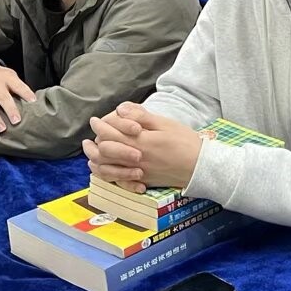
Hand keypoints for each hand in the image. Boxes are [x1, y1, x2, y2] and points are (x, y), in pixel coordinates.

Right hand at [0, 63, 34, 131]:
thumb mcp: (9, 76)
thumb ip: (17, 88)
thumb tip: (30, 103)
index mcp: (7, 77)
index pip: (18, 85)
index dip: (26, 92)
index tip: (33, 101)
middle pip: (3, 97)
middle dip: (10, 110)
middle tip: (16, 121)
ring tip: (1, 127)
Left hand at [82, 103, 202, 191]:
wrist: (199, 166)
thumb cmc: (185, 142)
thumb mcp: (166, 124)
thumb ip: (142, 118)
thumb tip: (121, 110)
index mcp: (140, 142)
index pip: (110, 134)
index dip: (100, 126)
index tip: (95, 120)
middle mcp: (134, 159)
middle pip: (104, 151)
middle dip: (94, 141)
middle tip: (91, 134)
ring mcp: (137, 172)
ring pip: (106, 168)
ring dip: (95, 158)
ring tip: (91, 150)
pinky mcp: (141, 181)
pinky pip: (116, 180)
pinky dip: (106, 173)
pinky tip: (103, 167)